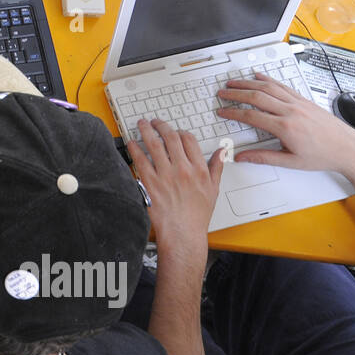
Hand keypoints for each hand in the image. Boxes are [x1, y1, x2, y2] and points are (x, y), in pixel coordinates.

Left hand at [126, 118, 222, 266]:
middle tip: (154, 121)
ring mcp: (165, 175)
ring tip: (141, 124)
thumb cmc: (197, 215)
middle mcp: (182, 169)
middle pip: (170, 138)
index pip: (189, 140)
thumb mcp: (213, 190)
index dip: (180, 132)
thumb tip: (222, 151)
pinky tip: (131, 143)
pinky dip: (135, 149)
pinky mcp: (150, 183)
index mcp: (199, 169)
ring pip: (154, 145)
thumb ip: (217, 167)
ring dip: (146, 131)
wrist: (182, 232)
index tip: (174, 131)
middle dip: (161, 126)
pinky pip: (140, 160)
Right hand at [217, 74, 354, 177]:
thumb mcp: (290, 162)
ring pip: (268, 87)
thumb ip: (263, 157)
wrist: (348, 149)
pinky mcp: (304, 100)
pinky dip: (268, 80)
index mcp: (285, 127)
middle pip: (256, 96)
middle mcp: (291, 111)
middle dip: (236, 93)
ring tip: (235, 82)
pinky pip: (283, 85)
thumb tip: (243, 157)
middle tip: (222, 93)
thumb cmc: (324, 155)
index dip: (233, 113)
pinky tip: (259, 77)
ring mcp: (298, 103)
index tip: (222, 111)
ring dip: (248, 83)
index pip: (251, 116)